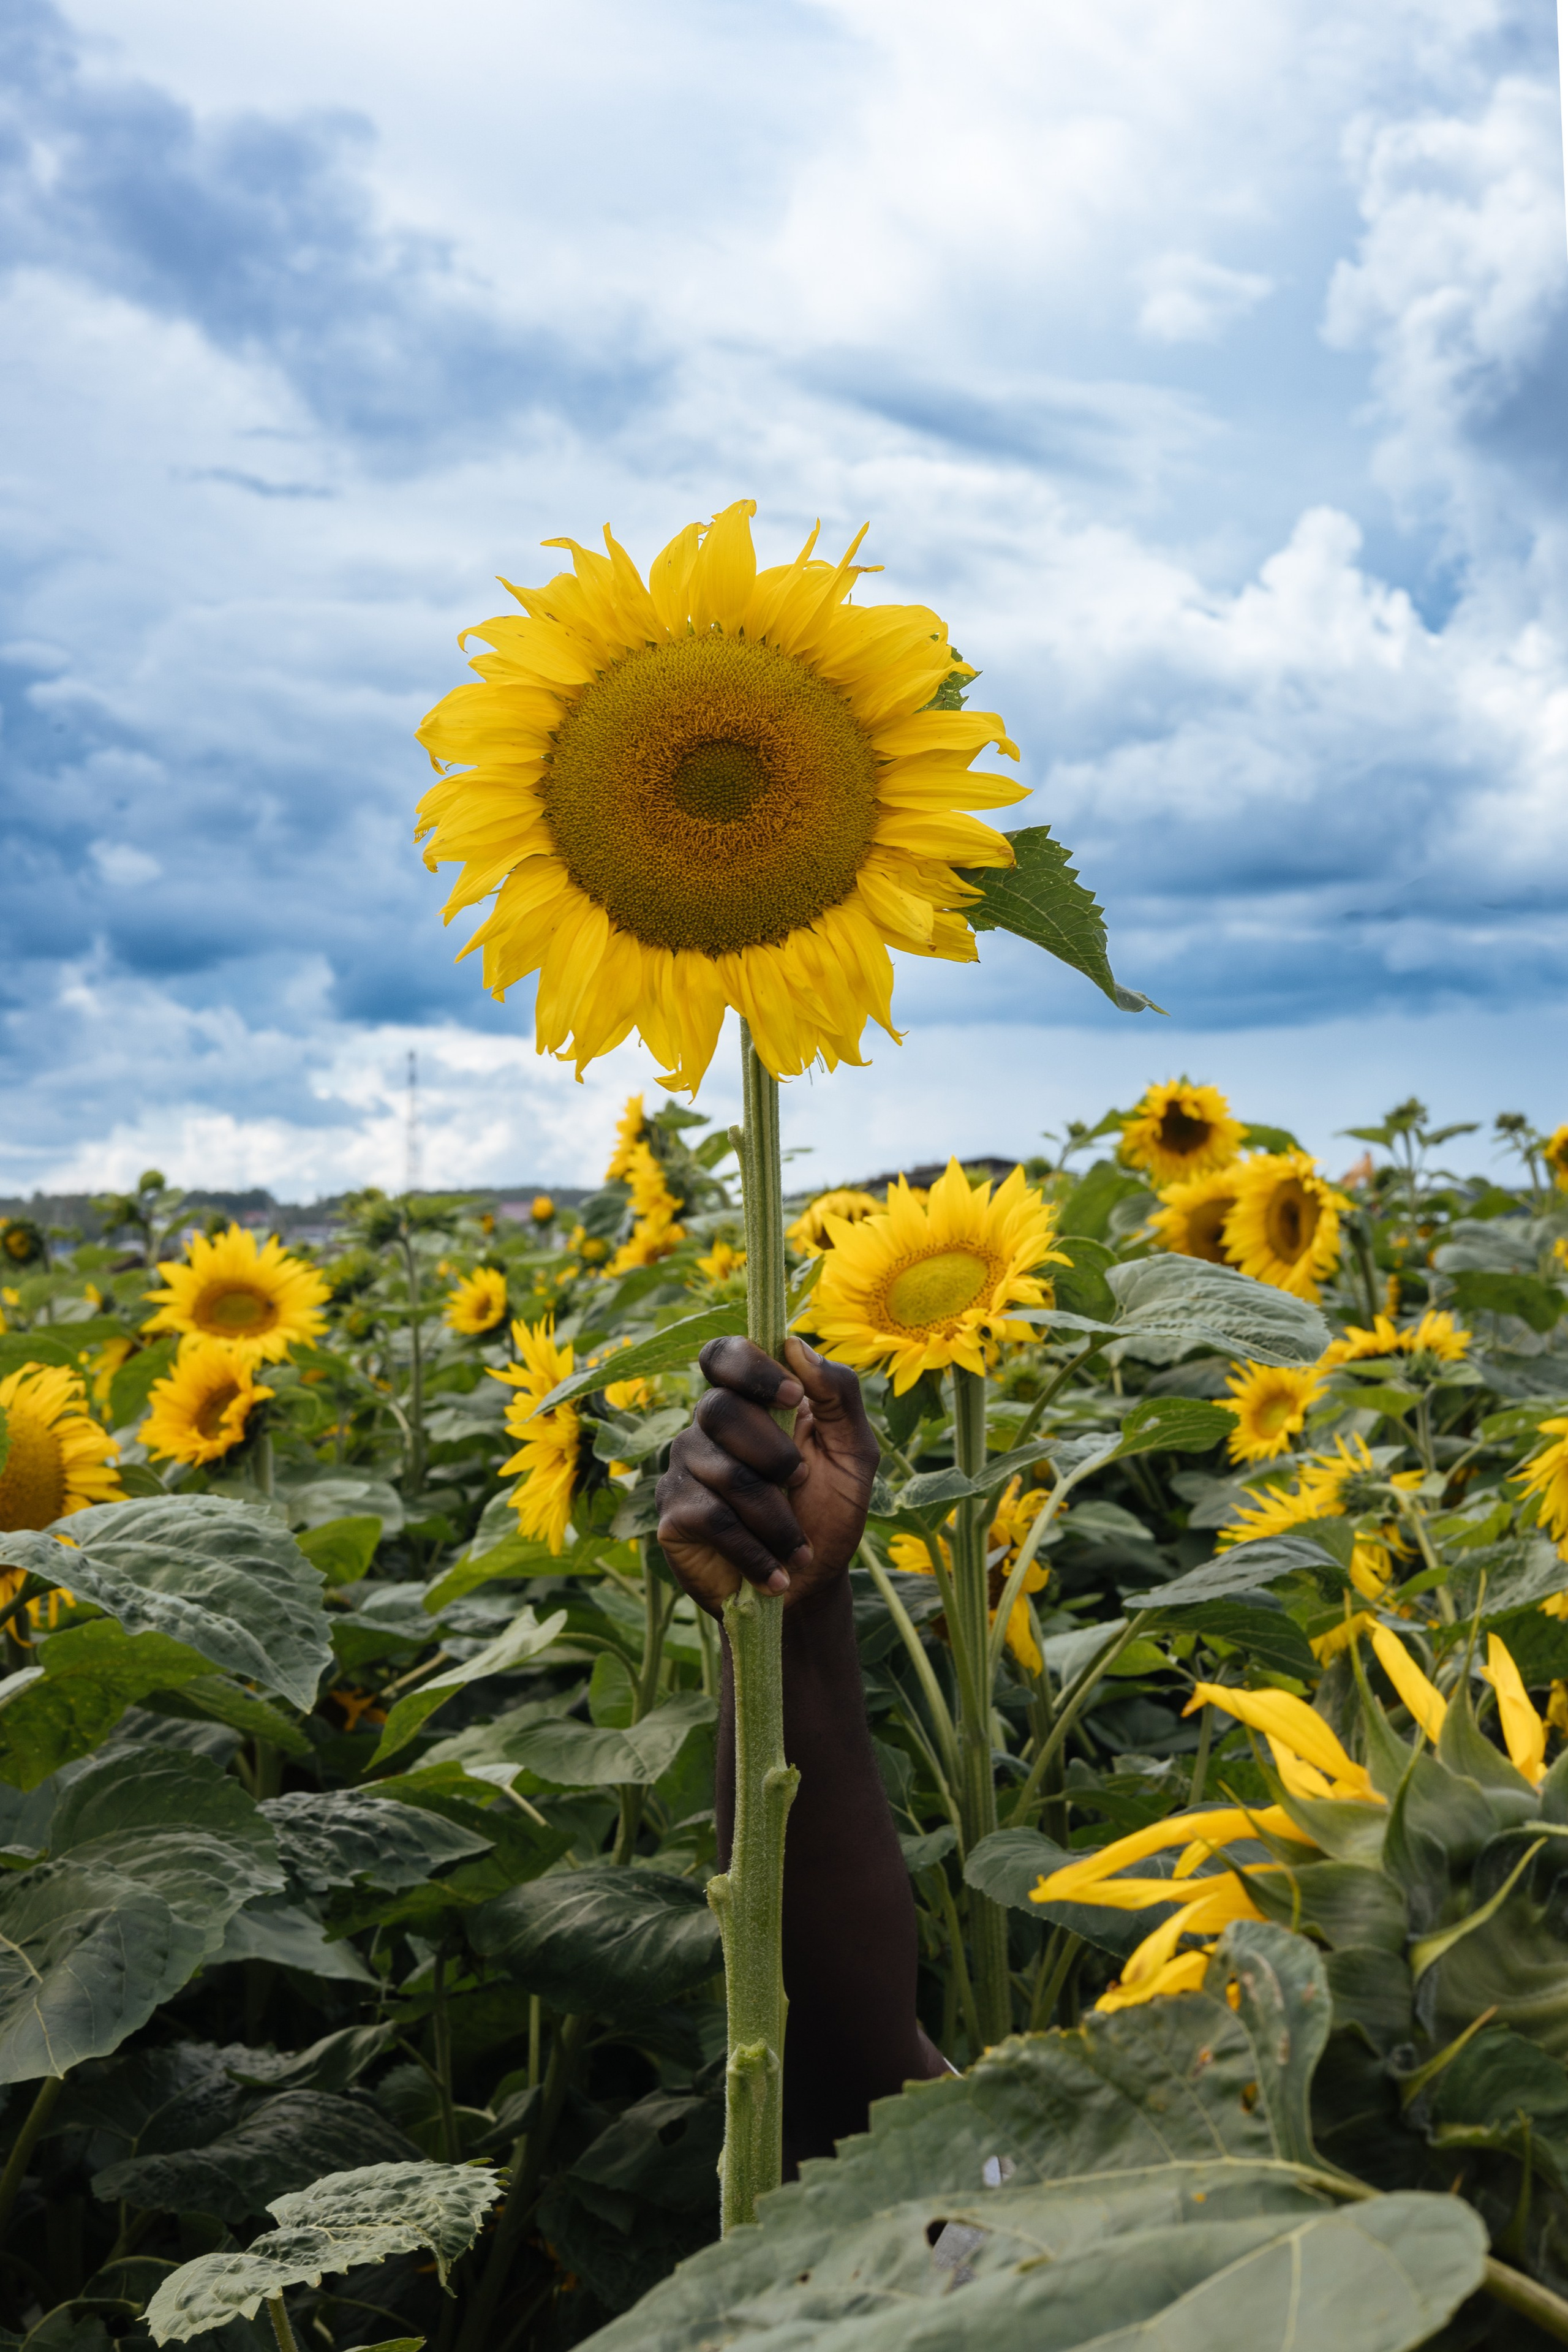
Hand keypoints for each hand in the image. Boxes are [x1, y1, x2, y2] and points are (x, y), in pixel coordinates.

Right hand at [656, 1335, 879, 1616]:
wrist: (809, 1587)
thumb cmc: (828, 1512)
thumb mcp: (853, 1453)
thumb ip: (838, 1395)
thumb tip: (797, 1345)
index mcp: (750, 1402)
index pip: (723, 1355)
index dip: (751, 1368)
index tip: (793, 1396)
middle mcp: (708, 1428)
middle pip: (721, 1409)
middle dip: (774, 1452)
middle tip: (802, 1482)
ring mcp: (685, 1470)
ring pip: (725, 1472)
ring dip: (777, 1517)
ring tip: (798, 1547)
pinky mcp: (672, 1516)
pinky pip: (713, 1519)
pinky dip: (756, 1551)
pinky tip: (776, 1575)